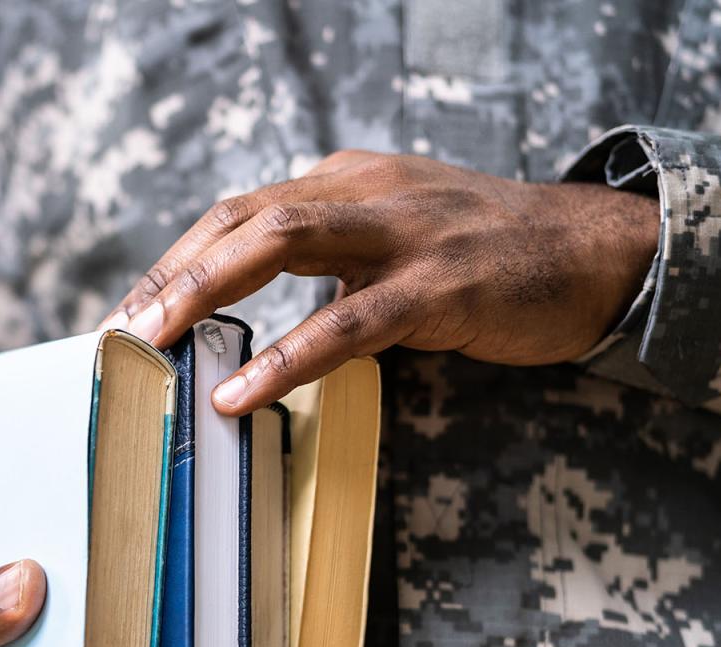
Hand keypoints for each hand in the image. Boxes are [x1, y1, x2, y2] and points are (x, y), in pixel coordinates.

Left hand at [102, 150, 659, 413]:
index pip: (238, 211)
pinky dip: (285, 359)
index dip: (177, 260)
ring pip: (279, 244)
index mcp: (345, 179)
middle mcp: (364, 190)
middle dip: (173, 274)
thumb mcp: (394, 237)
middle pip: (241, 218)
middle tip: (122, 330)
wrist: (598, 252)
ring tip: (155, 344)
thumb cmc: (487, 255)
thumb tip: (249, 310)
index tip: (132, 308)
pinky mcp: (440, 284)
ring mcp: (402, 232)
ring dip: (205, 293)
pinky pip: (347, 323)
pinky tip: (241, 393)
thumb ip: (327, 259)